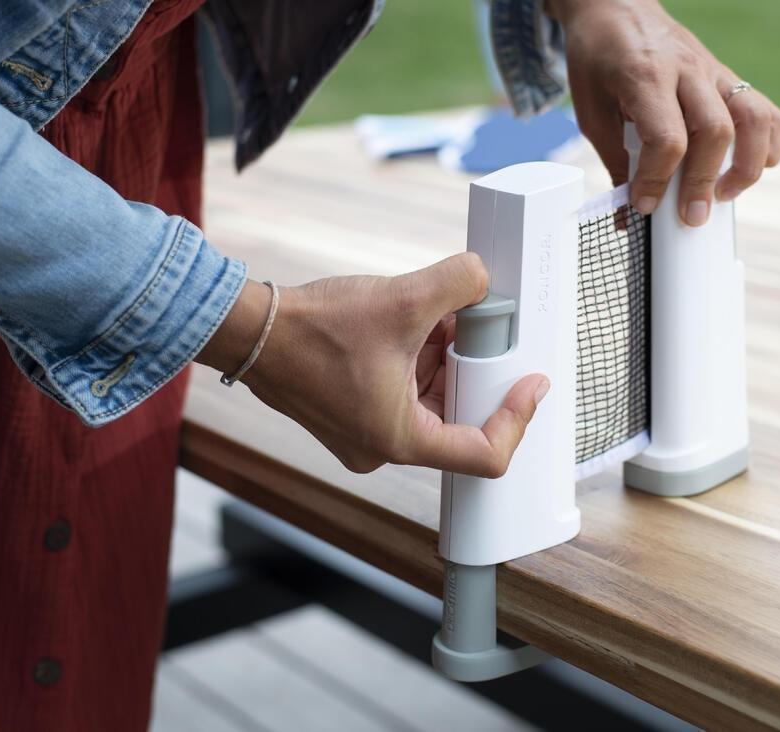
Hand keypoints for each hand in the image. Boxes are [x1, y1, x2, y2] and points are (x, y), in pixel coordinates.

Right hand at [197, 253, 548, 476]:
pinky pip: (403, 392)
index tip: (531, 384)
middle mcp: (383, 446)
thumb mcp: (401, 300)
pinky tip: (422, 323)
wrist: (248, 329)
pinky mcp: (352, 412)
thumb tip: (484, 277)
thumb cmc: (311, 330)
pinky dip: (419, 360)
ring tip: (450, 317)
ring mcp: (365, 432)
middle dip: (474, 370)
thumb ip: (457, 284)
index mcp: (401, 440)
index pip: (484, 454)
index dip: (517, 419)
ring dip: (446, 360)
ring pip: (430, 400)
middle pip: (456, 419)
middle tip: (488, 331)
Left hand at [547, 0, 779, 224]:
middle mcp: (687, 70)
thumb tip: (628, 219)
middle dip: (703, 182)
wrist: (615, 6)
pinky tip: (748, 168)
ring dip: (747, 165)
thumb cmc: (599, 60)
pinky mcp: (727, 76)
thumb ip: (615, 164)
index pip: (667, 138)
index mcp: (646, 76)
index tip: (645, 205)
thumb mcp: (592, 112)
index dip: (658, 180)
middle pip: (714, 132)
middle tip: (690, 216)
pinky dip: (766, 144)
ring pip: (753, 118)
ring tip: (725, 195)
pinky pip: (764, 110)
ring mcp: (713, 70)